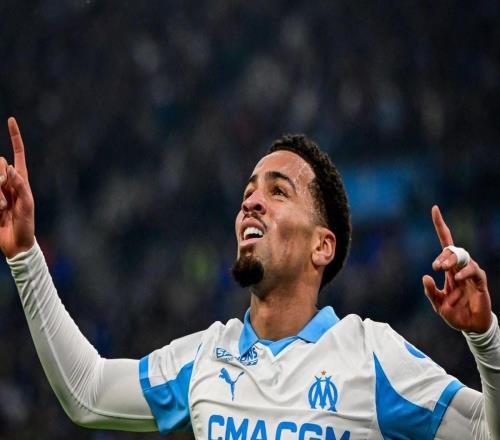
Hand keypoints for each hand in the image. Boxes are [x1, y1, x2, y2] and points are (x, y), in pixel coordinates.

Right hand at [0, 117, 34, 257]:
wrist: (16, 243)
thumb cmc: (27, 224)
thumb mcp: (27, 205)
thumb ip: (20, 186)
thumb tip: (10, 168)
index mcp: (22, 180)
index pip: (18, 154)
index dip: (15, 137)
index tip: (10, 120)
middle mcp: (8, 181)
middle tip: (4, 201)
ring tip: (1, 210)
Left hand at [422, 205, 491, 332]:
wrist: (470, 326)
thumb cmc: (454, 312)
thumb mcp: (437, 303)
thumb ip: (430, 291)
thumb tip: (425, 276)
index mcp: (448, 269)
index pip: (444, 243)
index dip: (441, 226)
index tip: (435, 208)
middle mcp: (459, 268)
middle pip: (452, 249)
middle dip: (444, 254)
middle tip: (437, 266)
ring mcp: (470, 274)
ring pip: (463, 257)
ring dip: (452, 261)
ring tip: (442, 269)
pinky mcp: (480, 282)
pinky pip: (474, 271)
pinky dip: (465, 272)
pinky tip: (457, 278)